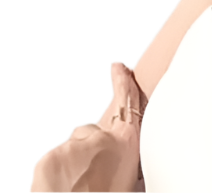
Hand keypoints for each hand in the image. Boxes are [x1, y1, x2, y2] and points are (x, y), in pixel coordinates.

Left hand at [30, 60, 143, 192]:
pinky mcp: (48, 158)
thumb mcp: (128, 181)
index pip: (125, 100)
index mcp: (126, 142)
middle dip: (83, 151)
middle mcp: (101, 137)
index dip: (120, 80)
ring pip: (66, 152)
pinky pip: (49, 163)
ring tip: (73, 191)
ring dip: (66, 168)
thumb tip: (118, 157)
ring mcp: (72, 145)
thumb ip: (121, 159)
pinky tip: (59, 192)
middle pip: (86, 132)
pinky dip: (50, 177)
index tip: (116, 66)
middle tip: (87, 181)